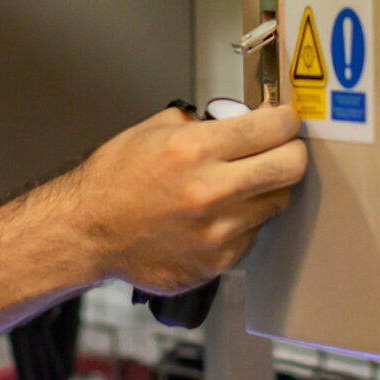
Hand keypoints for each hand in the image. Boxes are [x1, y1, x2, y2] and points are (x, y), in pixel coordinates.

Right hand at [45, 104, 307, 292]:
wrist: (88, 233)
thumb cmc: (114, 180)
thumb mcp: (152, 130)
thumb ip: (201, 122)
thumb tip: (241, 118)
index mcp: (194, 150)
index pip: (273, 128)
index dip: (286, 119)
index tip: (284, 120)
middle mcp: (211, 191)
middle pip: (291, 166)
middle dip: (290, 151)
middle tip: (280, 149)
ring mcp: (218, 231)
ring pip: (277, 201)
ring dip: (266, 188)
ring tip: (240, 184)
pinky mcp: (218, 261)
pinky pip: (254, 233)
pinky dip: (244, 220)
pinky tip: (218, 214)